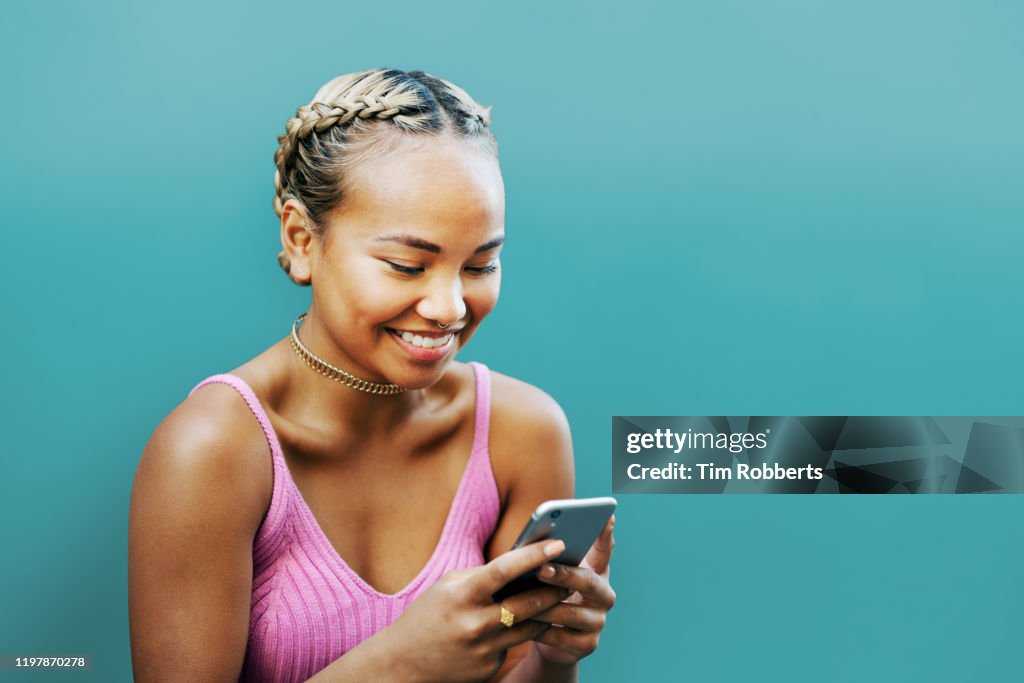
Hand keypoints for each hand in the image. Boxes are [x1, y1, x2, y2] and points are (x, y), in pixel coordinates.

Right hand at [387, 539, 570, 682]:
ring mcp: (483, 649)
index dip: (533, 555)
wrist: (403, 664)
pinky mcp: (489, 668)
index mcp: (462, 596)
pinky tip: (524, 624)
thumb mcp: (448, 587)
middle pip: (528, 602)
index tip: (558, 543)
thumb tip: (521, 565)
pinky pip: (515, 645)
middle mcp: (474, 624)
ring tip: (560, 596)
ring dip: (547, 611)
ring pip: (531, 627)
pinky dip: (521, 632)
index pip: (504, 570)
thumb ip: (482, 576)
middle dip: (554, 587)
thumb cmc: (428, 615)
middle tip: (573, 574)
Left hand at [529, 516, 615, 664]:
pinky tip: (523, 625)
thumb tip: (529, 545)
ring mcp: (598, 621)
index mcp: (596, 571)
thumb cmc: (545, 594)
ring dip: (545, 606)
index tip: (607, 517)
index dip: (606, 535)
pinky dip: (541, 630)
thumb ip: (548, 560)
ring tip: (521, 601)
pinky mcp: (587, 645)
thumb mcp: (548, 576)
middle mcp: (604, 595)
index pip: (605, 550)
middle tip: (541, 569)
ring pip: (572, 612)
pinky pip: (562, 637)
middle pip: (589, 582)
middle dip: (564, 575)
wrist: (547, 638)